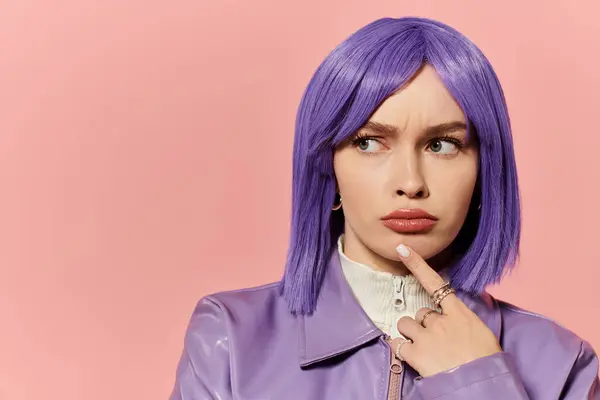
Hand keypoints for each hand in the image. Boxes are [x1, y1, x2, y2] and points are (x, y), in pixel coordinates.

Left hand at [392, 244, 501, 377]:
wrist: (481, 386)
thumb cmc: (486, 363)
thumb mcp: (483, 333)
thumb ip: (465, 320)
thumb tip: (456, 313)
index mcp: (459, 314)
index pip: (435, 283)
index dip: (417, 264)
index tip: (402, 248)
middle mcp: (440, 321)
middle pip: (421, 313)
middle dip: (425, 325)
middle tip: (436, 342)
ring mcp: (426, 336)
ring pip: (405, 324)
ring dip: (411, 334)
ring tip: (424, 349)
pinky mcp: (415, 353)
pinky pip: (397, 343)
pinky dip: (400, 349)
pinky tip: (411, 356)